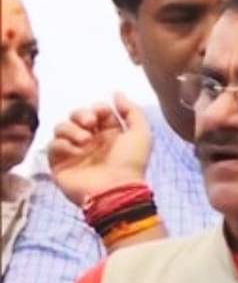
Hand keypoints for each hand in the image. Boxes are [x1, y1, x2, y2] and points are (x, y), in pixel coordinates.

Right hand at [48, 92, 151, 206]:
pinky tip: (75, 150)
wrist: (115, 190)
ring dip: (71, 128)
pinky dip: (62, 144)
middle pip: (76, 115)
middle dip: (81, 114)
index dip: (98, 108)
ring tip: (85, 140)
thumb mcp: (140, 133)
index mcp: (110, 134)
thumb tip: (117, 93)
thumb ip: (131, 110)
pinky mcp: (60, 164)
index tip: (102, 114)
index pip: (97, 111)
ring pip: (61, 127)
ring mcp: (74, 152)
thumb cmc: (130, 162)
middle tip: (91, 124)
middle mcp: (91, 141)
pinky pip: (52, 146)